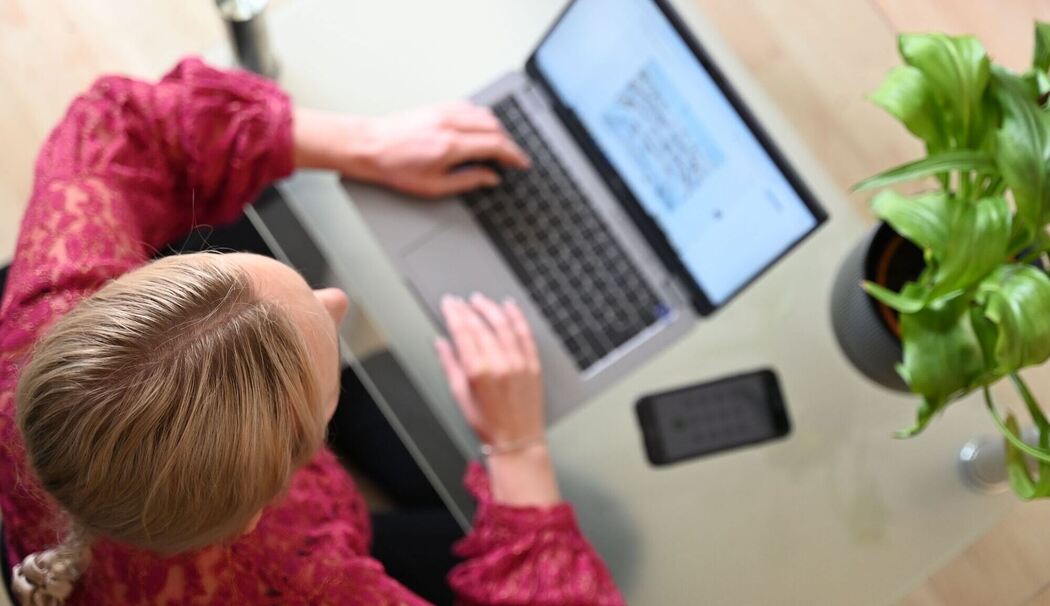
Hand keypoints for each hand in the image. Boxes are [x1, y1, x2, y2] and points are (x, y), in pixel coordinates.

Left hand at [294, 103, 528, 197]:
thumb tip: (490, 178)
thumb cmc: (394, 168)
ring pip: (483, 113)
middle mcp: (449, 124)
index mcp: (450, 146)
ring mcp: (443, 112)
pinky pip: (469, 107)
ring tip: (497, 146)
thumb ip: (468, 181)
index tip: (521, 163)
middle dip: (508, 143)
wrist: (368, 146)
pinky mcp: (436, 107)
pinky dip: (480, 118)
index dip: (514, 155)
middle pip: (494, 126)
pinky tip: (479, 130)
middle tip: (511, 158)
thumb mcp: (434, 187)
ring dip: (496, 129)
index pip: (495, 145)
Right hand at [435, 294, 559, 505]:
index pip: (463, 332)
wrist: (517, 440)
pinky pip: (525, 334)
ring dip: (490, 308)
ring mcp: (519, 362)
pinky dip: (517, 317)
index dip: (454, 314)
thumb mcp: (461, 396)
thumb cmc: (487, 424)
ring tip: (480, 299)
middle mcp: (500, 363)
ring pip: (503, 325)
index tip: (449, 303)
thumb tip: (441, 343)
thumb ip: (450, 366)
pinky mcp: (533, 364)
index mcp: (478, 372)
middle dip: (468, 309)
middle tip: (460, 300)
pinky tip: (509, 306)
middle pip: (481, 326)